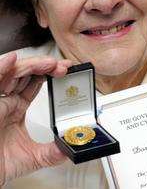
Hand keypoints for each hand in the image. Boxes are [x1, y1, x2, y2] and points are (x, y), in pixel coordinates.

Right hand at [0, 52, 71, 185]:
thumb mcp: (31, 156)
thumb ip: (51, 152)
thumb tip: (70, 147)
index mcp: (16, 107)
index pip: (35, 83)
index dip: (50, 74)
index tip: (66, 71)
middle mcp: (7, 100)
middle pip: (27, 74)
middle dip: (46, 67)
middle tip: (63, 66)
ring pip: (13, 72)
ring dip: (32, 65)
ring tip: (50, 63)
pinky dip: (2, 67)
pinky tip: (13, 59)